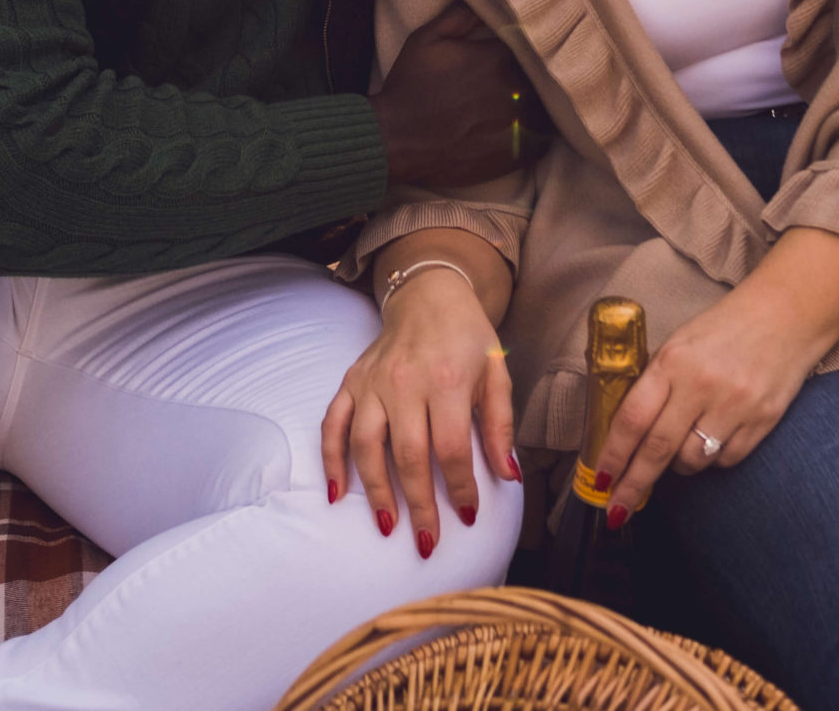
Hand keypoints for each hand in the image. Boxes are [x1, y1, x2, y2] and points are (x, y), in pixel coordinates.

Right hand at [321, 268, 519, 556]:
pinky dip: (331, 459)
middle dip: (418, 505)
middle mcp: (405, 382)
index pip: (451, 448)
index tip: (467, 516)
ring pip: (366, 446)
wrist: (429, 294)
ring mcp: (373, 383)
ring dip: (375, 491)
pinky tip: (337, 493)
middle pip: (408, 455)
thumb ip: (500, 425)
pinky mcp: (351, 382)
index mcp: (448, 381)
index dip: (459, 488)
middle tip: (427, 542)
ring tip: (387, 525)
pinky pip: (333, 424)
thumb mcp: (496, 374)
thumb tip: (507, 475)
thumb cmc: (468, 338)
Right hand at [370, 3, 551, 189]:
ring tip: (535, 103)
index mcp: (498, 58)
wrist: (395, 140)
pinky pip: (544, 141)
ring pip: (550, 110)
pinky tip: (527, 129)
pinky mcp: (515, 155)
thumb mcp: (425, 40)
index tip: (528, 50)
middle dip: (542, 76)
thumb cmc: (408, 87)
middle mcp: (515, 90)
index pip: (533, 45)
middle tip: (536, 77)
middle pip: (547, 78)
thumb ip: (459, 16)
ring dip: (545, 105)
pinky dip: (540, 134)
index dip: (532, 47)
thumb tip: (484, 1)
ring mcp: (518, 126)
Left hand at [589, 291, 823, 525]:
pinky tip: (713, 438)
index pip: (633, 419)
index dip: (614, 455)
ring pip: (692, 461)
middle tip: (617, 510)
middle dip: (633, 485)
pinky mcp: (762, 421)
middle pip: (658, 450)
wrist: (786, 314)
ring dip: (678, 466)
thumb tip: (629, 432)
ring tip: (680, 449)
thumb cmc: (724, 328)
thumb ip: (656, 383)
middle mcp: (702, 386)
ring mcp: (735, 406)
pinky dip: (713, 459)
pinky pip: (726, 459)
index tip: (600, 479)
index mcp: (673, 363)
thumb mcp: (679, 344)